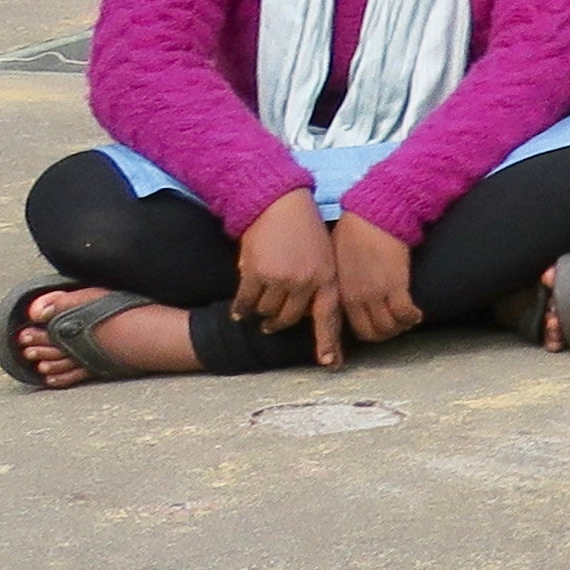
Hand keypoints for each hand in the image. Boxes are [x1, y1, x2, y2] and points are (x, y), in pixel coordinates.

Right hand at [232, 188, 339, 356]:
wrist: (279, 205)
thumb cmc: (304, 231)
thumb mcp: (324, 256)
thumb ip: (319, 285)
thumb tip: (307, 316)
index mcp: (327, 278)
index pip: (329, 317)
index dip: (328, 342)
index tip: (330, 364)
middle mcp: (306, 282)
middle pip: (288, 320)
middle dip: (277, 323)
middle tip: (270, 323)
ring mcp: (281, 279)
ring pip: (265, 312)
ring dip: (259, 310)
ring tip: (260, 299)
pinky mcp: (256, 273)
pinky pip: (245, 303)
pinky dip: (240, 308)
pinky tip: (238, 310)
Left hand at [326, 213, 421, 352]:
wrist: (372, 216)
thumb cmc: (353, 233)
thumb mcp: (336, 263)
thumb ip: (340, 283)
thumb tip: (345, 292)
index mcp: (341, 294)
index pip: (355, 328)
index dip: (372, 333)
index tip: (383, 328)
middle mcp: (357, 298)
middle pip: (373, 333)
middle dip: (388, 334)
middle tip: (398, 326)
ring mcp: (376, 293)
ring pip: (390, 327)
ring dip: (402, 327)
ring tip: (409, 318)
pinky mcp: (395, 284)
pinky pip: (405, 313)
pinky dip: (412, 317)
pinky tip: (417, 313)